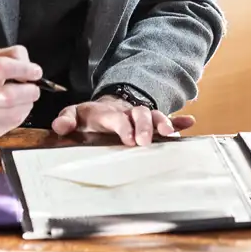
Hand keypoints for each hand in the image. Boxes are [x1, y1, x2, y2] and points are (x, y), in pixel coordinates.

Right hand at [0, 46, 43, 142]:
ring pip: (13, 112)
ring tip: (26, 99)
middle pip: (9, 95)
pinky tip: (17, 110)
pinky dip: (20, 115)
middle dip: (29, 91)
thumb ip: (9, 56)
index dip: (23, 69)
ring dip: (27, 104)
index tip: (36, 71)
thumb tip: (30, 66)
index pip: (0, 67)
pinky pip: (10, 125)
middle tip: (34, 88)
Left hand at [53, 97, 194, 145]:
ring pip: (154, 115)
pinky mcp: (149, 124)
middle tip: (145, 142)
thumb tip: (60, 127)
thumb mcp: (72, 116)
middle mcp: (127, 112)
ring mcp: (140, 117)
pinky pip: (167, 120)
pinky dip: (178, 122)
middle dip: (144, 126)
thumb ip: (65, 121)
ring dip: (163, 122)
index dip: (123, 126)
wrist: (102, 109)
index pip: (117, 117)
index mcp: (107, 112)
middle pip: (140, 113)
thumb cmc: (87, 118)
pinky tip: (189, 123)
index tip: (128, 140)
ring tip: (170, 134)